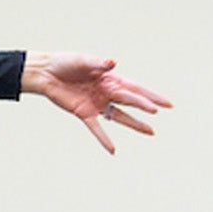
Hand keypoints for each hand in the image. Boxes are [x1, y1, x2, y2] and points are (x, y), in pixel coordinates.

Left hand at [22, 53, 171, 152]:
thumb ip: (98, 64)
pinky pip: (96, 128)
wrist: (45, 73)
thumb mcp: (82, 60)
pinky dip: (104, 138)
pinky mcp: (84, 113)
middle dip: (143, 106)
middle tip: (157, 112)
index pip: (135, 88)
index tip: (166, 103)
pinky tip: (113, 150)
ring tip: (150, 132)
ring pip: (119, 116)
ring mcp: (97, 104)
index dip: (151, 95)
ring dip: (134, 124)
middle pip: (129, 101)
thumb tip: (112, 63)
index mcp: (110, 79)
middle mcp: (107, 92)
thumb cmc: (65, 63)